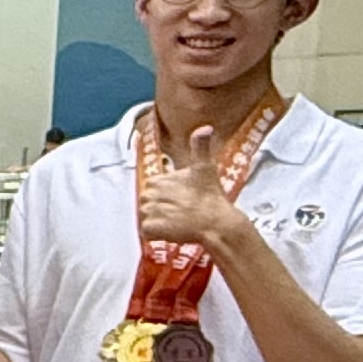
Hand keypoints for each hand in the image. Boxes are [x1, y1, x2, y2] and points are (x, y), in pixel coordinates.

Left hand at [137, 124, 253, 255]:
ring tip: (178, 222)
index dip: (166, 197)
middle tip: (180, 212)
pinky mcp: (150, 228)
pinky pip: (146, 232)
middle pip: (147, 204)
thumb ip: (200, 146)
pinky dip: (157, 234)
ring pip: (146, 218)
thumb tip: (205, 127)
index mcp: (158, 179)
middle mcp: (149, 194)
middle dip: (161, 209)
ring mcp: (149, 212)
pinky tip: (172, 231)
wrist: (216, 222)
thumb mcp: (205, 168)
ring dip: (159, 222)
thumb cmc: (211, 197)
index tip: (182, 200)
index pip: (153, 190)